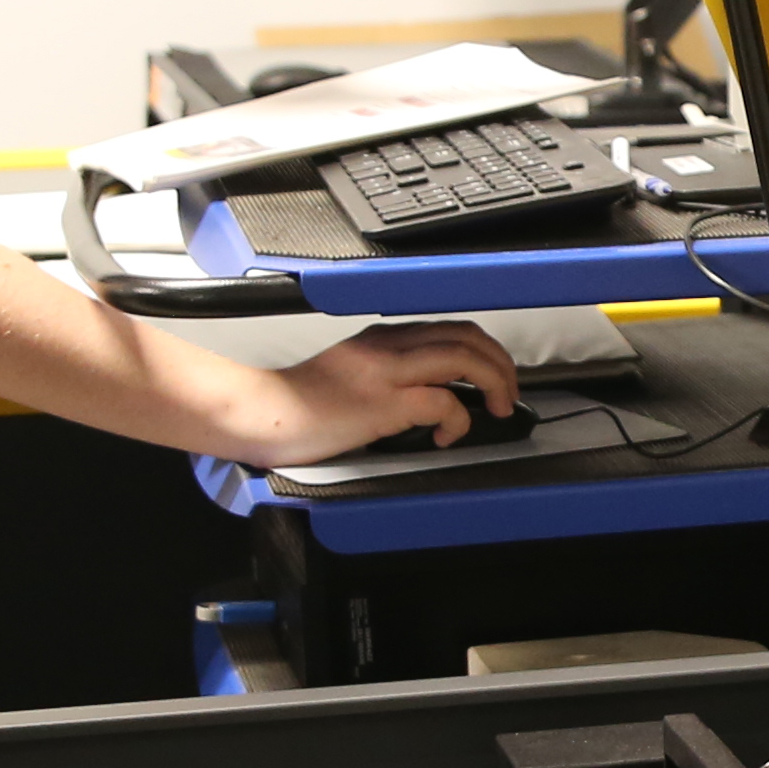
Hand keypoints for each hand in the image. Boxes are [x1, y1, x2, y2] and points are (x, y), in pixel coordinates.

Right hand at [265, 317, 528, 462]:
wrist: (260, 413)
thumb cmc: (299, 405)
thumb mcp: (351, 375)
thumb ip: (387, 376)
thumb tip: (430, 398)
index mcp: (382, 339)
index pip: (449, 329)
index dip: (484, 350)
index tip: (494, 374)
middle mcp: (388, 346)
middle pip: (466, 336)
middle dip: (500, 363)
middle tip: (508, 394)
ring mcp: (385, 372)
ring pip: (462, 358)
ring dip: (493, 382)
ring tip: (497, 408)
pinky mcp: (381, 403)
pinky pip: (441, 401)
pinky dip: (456, 419)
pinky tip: (446, 438)